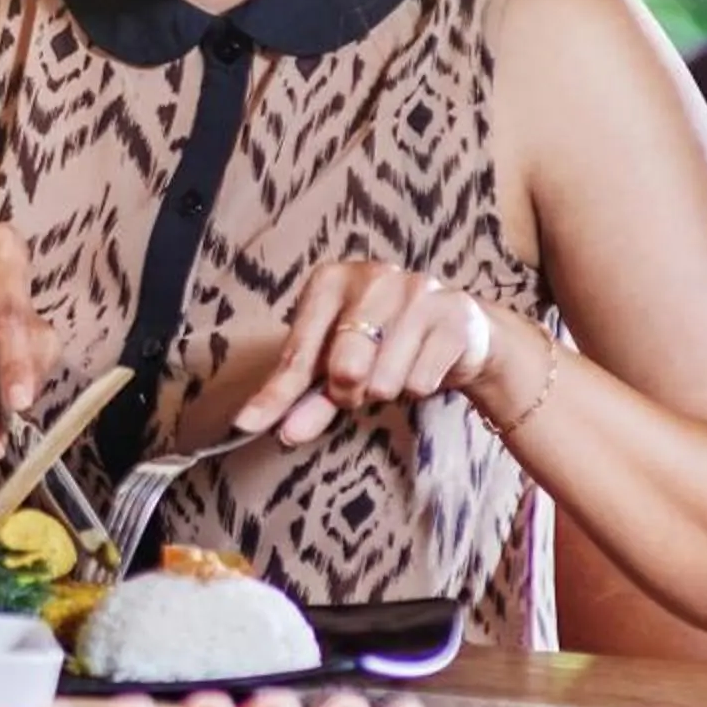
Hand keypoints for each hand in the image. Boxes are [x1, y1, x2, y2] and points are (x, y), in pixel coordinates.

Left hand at [232, 260, 506, 447]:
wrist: (458, 327)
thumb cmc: (381, 342)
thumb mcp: (335, 362)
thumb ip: (305, 396)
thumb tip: (276, 429)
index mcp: (330, 281)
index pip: (298, 352)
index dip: (277, 395)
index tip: (248, 425)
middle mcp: (372, 277)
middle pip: (344, 369)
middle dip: (348, 393)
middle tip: (357, 386)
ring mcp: (417, 292)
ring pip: (385, 382)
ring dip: (387, 390)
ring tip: (395, 367)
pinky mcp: (454, 315)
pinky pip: (422, 382)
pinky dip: (419, 387)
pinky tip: (424, 363)